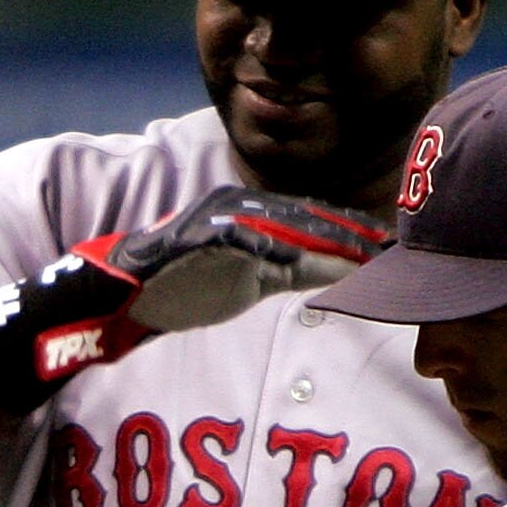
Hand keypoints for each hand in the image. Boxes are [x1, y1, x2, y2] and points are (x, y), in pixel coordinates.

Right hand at [0, 188, 390, 409]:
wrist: (106, 296)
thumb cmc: (173, 292)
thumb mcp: (241, 282)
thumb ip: (283, 273)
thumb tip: (334, 275)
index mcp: (248, 215)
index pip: (314, 220)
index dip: (357, 231)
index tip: (397, 244)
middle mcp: (237, 210)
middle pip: (311, 218)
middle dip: (357, 231)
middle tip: (400, 243)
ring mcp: (218, 222)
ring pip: (288, 227)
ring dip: (331, 238)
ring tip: (370, 252)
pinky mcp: (201, 238)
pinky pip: (251, 245)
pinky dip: (283, 252)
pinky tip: (314, 261)